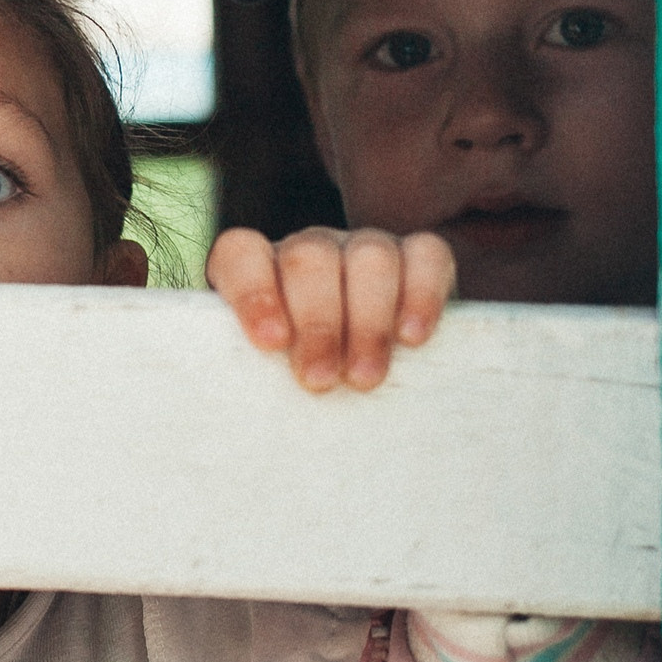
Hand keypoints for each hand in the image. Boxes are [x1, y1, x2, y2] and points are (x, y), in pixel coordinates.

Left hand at [206, 226, 455, 392]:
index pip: (242, 254)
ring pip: (369, 256)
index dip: (253, 292)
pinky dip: (421, 295)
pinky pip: (426, 256)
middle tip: (320, 380)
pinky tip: (413, 338)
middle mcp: (311, 251)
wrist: (364, 375)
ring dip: (367, 321)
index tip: (270, 343)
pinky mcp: (419, 257)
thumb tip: (235, 413)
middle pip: (308, 259)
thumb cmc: (300, 382)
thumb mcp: (267, 377)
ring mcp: (364, 248)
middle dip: (317, 322)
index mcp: (261, 270)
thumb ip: (250, 376)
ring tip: (364, 377)